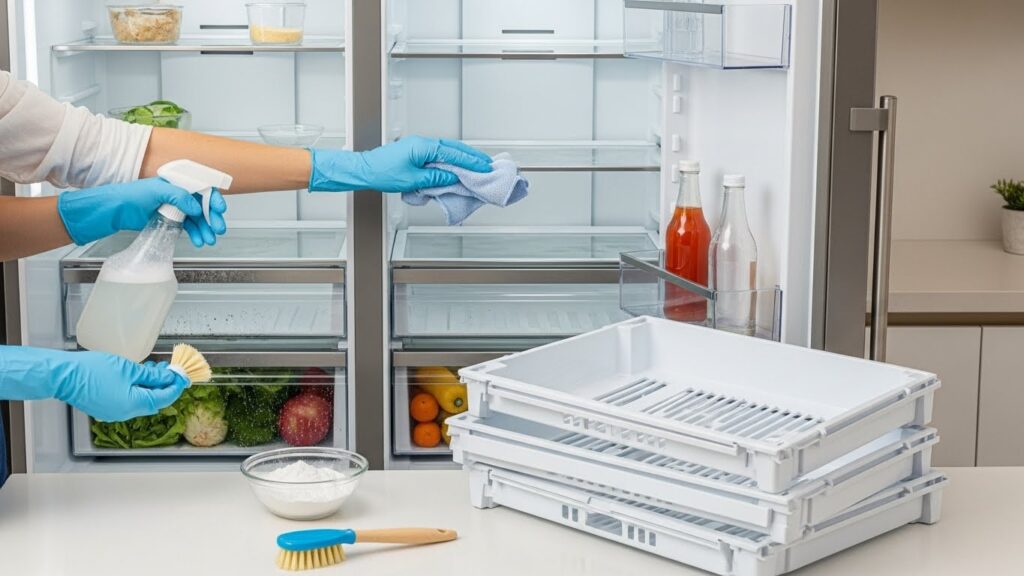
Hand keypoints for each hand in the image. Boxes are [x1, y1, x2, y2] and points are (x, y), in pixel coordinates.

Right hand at [0, 346, 187, 421]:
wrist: (63, 375)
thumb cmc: (92, 370)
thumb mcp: (128, 369)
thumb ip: (151, 375)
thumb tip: (168, 378)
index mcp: (133, 405)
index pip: (163, 398)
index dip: (175, 387)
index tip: (183, 376)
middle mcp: (125, 413)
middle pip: (153, 401)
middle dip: (163, 386)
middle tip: (170, 370)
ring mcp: (114, 413)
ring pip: (140, 400)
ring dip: (150, 386)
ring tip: (154, 368)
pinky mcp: (106, 408)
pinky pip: (128, 400)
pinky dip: (137, 389)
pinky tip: (138, 376)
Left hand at [57, 177, 227, 246]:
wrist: (114, 210)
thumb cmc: (131, 195)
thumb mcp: (156, 191)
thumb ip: (179, 196)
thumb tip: (195, 206)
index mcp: (178, 182)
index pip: (202, 189)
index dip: (212, 199)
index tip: (219, 210)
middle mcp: (179, 194)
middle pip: (203, 206)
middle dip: (212, 218)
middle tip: (218, 229)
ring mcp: (175, 208)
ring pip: (197, 219)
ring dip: (205, 229)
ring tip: (208, 239)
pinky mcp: (170, 220)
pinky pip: (188, 227)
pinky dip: (195, 234)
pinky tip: (198, 240)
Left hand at [308, 136, 492, 192]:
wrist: (364, 170)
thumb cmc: (383, 173)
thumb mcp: (413, 180)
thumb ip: (435, 179)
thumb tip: (452, 178)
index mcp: (424, 147)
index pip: (453, 154)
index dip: (471, 162)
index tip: (484, 167)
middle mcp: (423, 143)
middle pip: (454, 148)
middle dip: (471, 156)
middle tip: (487, 164)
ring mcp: (419, 146)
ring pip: (447, 150)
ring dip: (462, 158)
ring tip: (476, 165)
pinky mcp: (416, 152)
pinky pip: (439, 154)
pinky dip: (451, 160)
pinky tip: (456, 167)